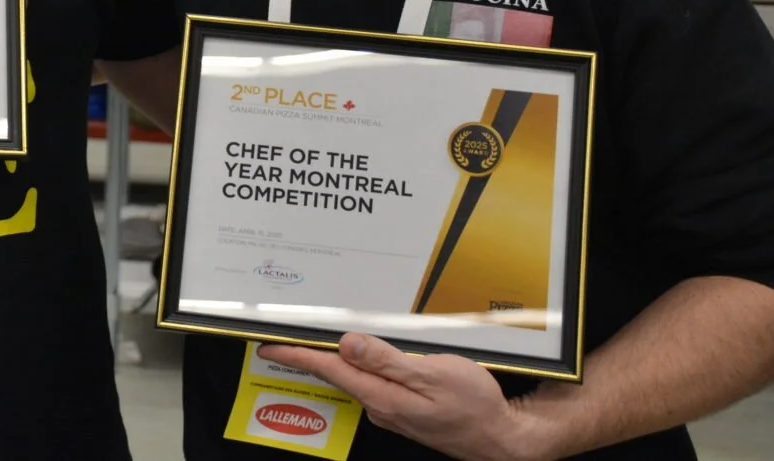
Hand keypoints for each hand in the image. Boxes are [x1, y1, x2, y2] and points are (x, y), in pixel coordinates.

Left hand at [259, 336, 551, 460]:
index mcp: (383, 396)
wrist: (504, 439)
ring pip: (358, 378)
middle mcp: (381, 406)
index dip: (297, 356)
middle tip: (285, 334)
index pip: (330, 370)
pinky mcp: (406, 411)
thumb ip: (388, 360)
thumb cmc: (475, 405)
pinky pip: (377, 383)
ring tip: (318, 338)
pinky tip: (368, 355)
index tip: (268, 345)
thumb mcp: (434, 374)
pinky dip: (366, 367)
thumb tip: (347, 345)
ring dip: (339, 359)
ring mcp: (393, 411)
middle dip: (311, 354)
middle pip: (338, 374)